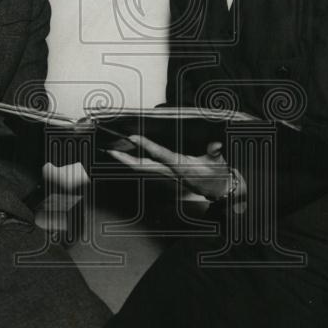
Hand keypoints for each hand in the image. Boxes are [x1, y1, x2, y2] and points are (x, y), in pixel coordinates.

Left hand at [108, 136, 242, 201]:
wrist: (216, 190)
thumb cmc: (217, 174)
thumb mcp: (218, 162)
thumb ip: (215, 152)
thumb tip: (215, 145)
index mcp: (181, 166)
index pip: (161, 155)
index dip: (147, 146)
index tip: (133, 137)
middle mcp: (170, 172)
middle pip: (142, 166)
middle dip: (125, 158)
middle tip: (109, 149)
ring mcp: (166, 175)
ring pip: (141, 167)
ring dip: (126, 159)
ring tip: (111, 150)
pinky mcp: (165, 175)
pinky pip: (145, 168)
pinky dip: (133, 161)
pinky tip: (126, 155)